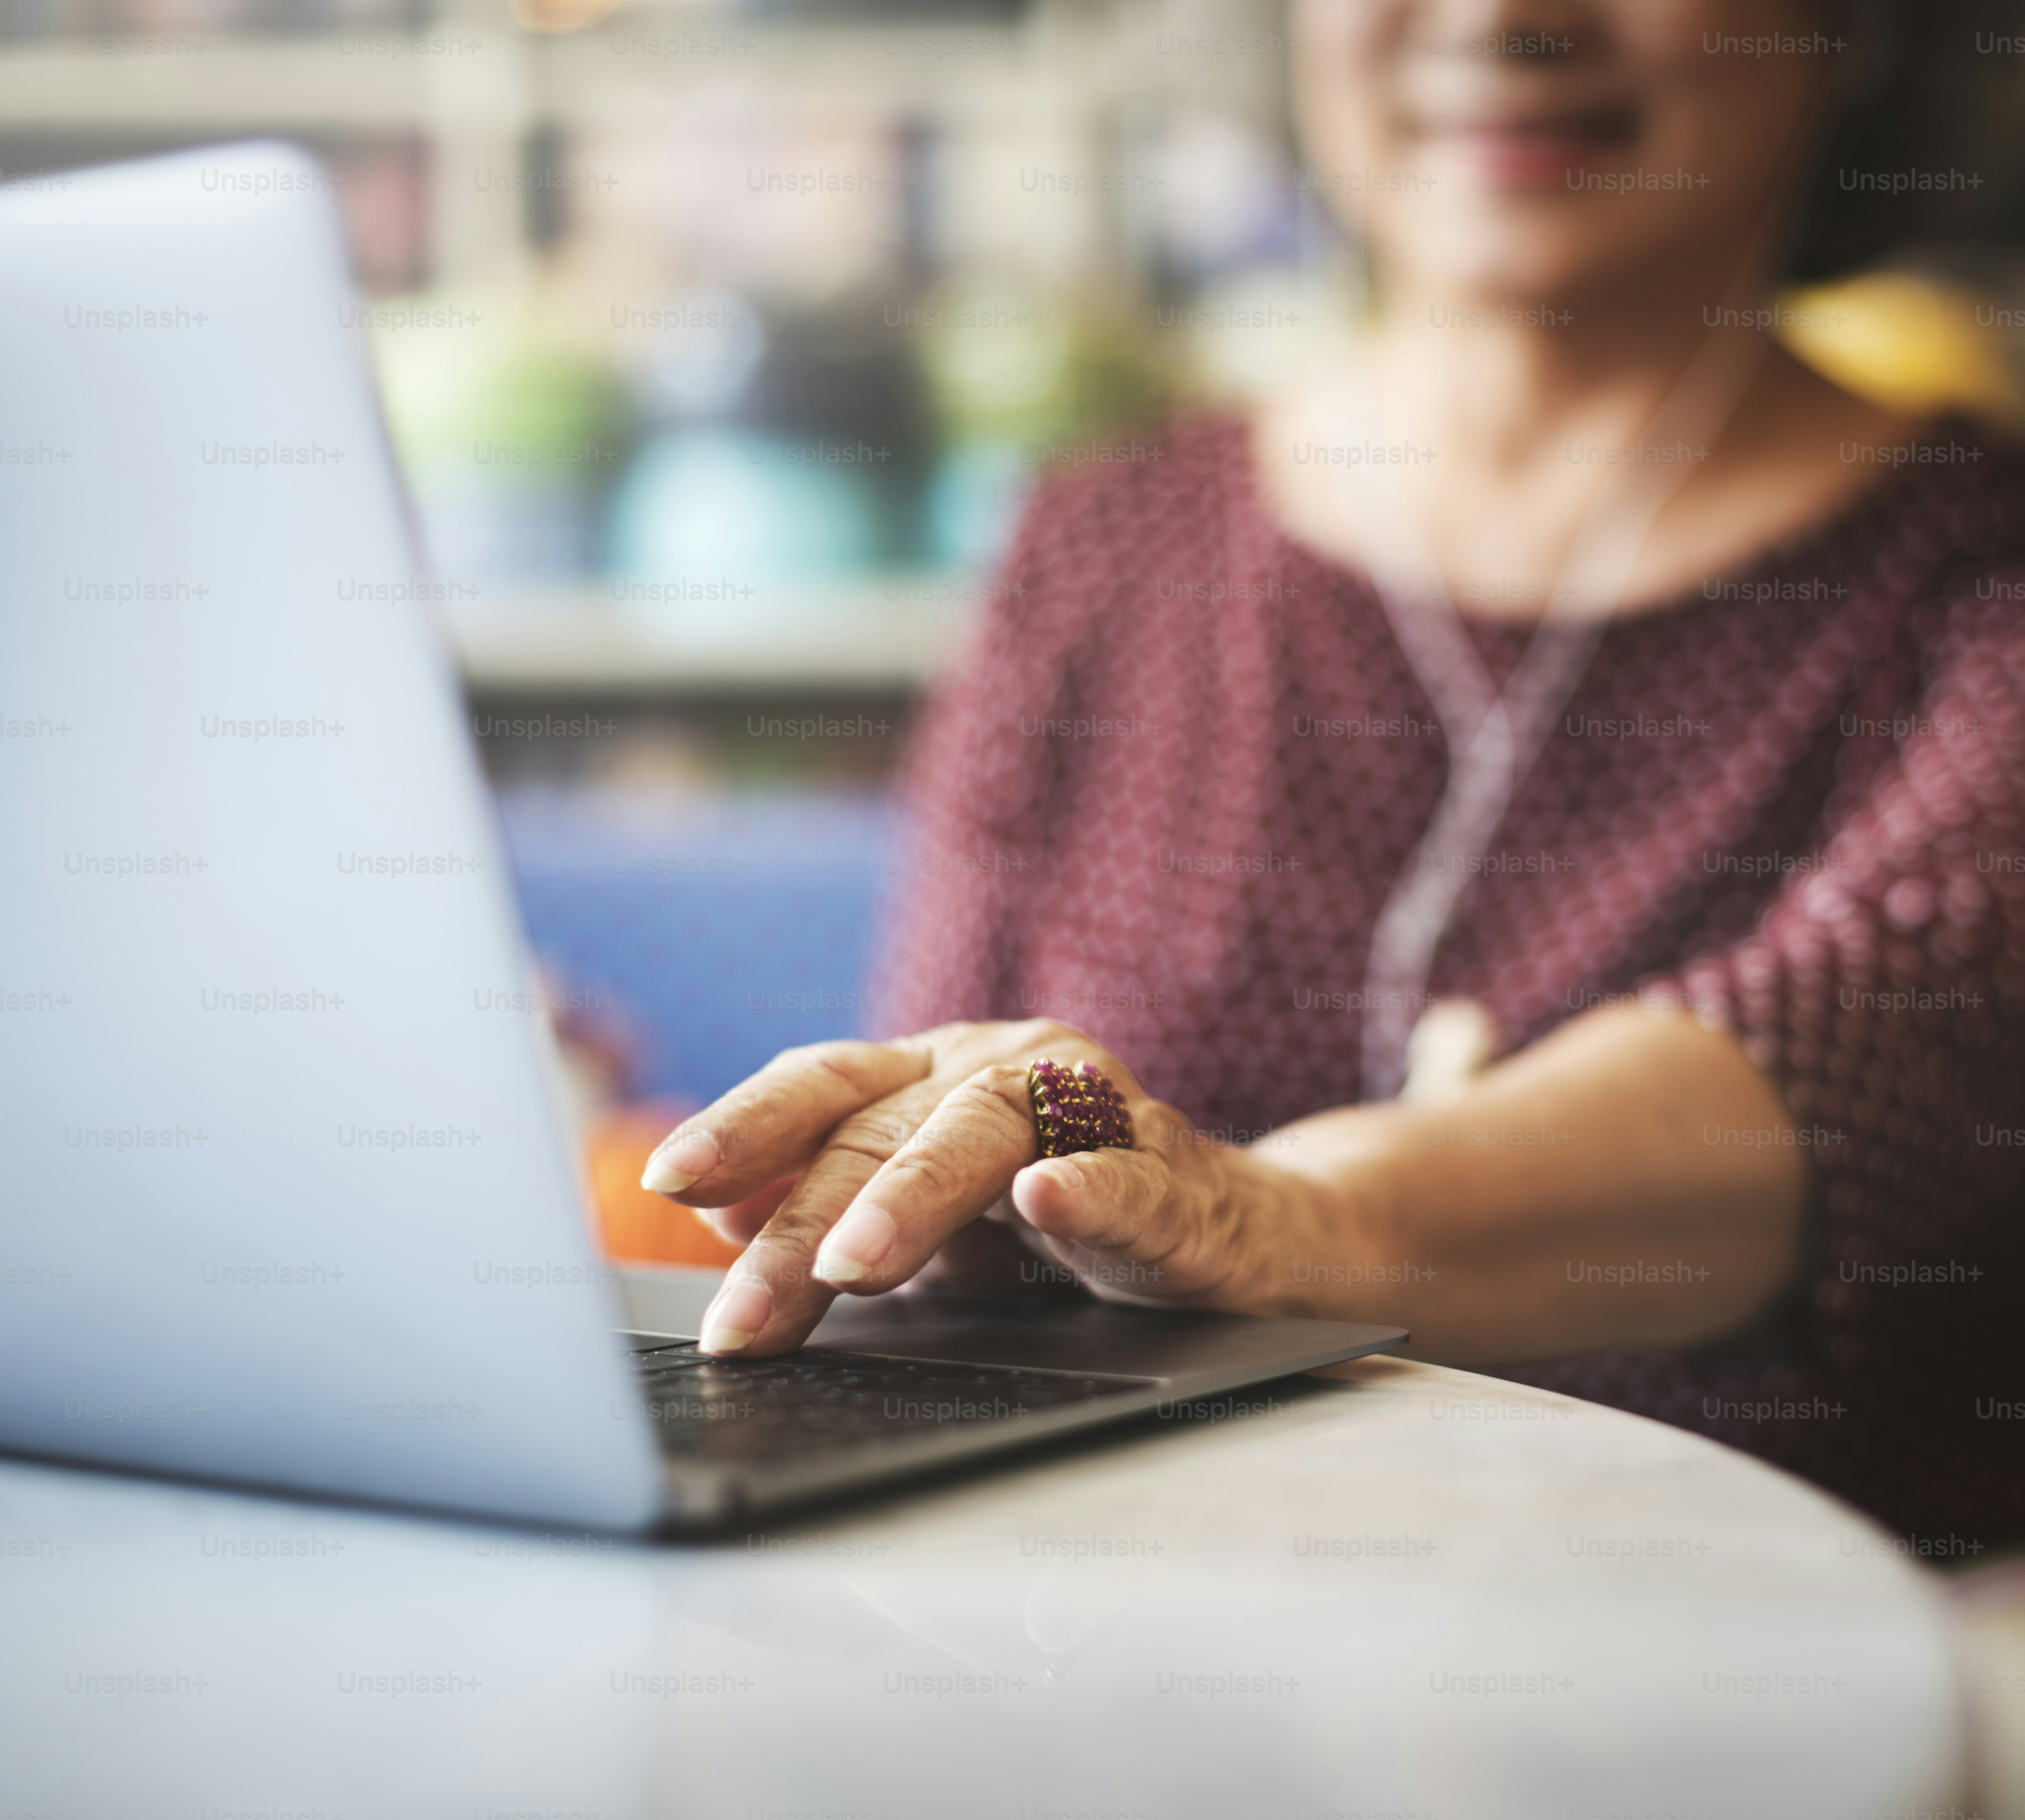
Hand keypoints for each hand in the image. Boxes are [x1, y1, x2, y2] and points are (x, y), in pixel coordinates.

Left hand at [639, 1020, 1282, 1354]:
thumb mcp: (933, 1216)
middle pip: (883, 1127)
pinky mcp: (1174, 1174)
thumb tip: (717, 1212)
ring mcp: (1091, 1111)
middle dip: (802, 1220)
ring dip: (913, 1196)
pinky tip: (1049, 1201)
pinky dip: (1088, 1187)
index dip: (744, 1124)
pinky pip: (1128, 1174)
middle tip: (745, 1312)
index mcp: (936, 1077)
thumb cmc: (1067, 1225)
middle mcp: (1004, 1069)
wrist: (1234, 1230)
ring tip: (851, 1264)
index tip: (666, 1179)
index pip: (822, 1086)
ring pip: (985, 1134)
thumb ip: (835, 1204)